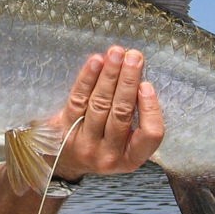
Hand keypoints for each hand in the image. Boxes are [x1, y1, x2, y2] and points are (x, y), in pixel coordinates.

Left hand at [50, 46, 164, 181]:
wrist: (66, 160)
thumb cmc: (105, 143)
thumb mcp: (125, 143)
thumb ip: (136, 117)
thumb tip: (138, 75)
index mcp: (131, 159)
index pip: (150, 134)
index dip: (150, 108)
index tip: (146, 84)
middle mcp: (109, 156)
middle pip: (122, 113)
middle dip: (128, 81)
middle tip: (134, 56)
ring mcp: (85, 144)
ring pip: (100, 104)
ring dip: (110, 75)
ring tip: (116, 53)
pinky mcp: (64, 131)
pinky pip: (78, 99)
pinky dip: (87, 78)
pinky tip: (96, 62)